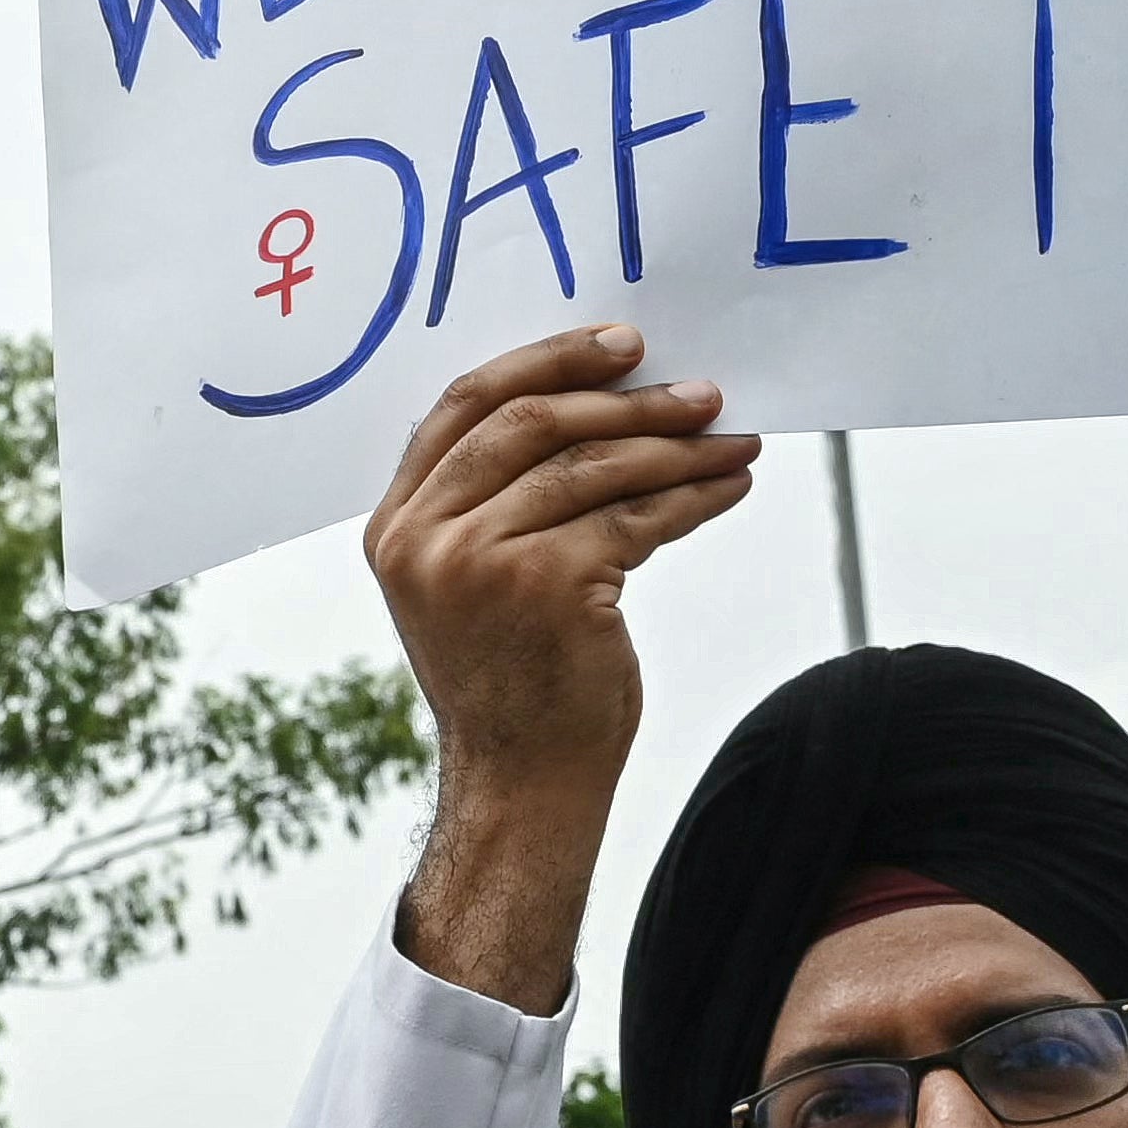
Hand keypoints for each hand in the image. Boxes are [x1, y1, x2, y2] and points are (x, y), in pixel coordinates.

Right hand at [364, 325, 756, 1010]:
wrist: (521, 780)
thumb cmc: (511, 678)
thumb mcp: (470, 580)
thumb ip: (494, 500)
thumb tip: (599, 406)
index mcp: (395, 526)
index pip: (462, 406)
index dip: (545, 361)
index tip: (619, 346)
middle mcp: (424, 538)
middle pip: (530, 421)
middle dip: (624, 397)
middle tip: (698, 390)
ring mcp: (480, 561)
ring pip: (592, 466)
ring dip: (675, 444)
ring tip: (732, 438)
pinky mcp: (547, 584)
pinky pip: (635, 516)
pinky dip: (692, 495)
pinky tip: (728, 487)